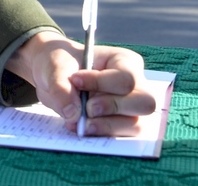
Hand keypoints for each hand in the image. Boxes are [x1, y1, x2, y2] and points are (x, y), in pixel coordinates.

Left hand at [5, 30, 156, 136]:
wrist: (53, 76)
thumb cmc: (60, 63)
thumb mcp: (55, 65)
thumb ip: (60, 85)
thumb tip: (73, 113)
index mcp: (124, 61)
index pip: (126, 78)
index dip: (101, 83)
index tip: (75, 80)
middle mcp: (135, 85)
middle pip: (144, 103)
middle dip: (112, 107)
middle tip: (87, 107)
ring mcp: (131, 108)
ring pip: (136, 124)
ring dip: (107, 126)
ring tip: (80, 122)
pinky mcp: (122, 126)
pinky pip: (122, 137)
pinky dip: (101, 134)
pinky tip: (80, 127)